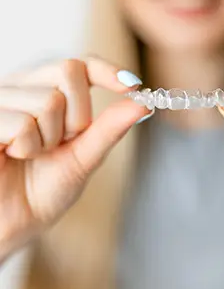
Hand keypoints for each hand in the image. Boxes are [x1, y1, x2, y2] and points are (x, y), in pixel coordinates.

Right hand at [0, 57, 148, 260]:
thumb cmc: (41, 191)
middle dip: (78, 116)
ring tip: (30, 155)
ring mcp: (0, 99)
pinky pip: (23, 123)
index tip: (132, 86)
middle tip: (61, 143)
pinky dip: (27, 147)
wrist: (7, 225)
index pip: (80, 64)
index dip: (107, 70)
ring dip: (49, 139)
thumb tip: (144, 104)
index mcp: (44, 92)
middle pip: (69, 70)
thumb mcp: (83, 157)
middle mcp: (21, 87)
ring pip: (49, 101)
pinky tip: (11, 156)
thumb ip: (109, 128)